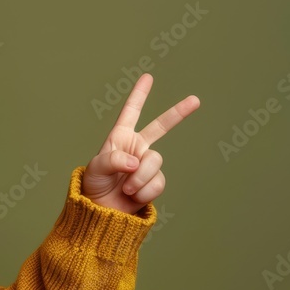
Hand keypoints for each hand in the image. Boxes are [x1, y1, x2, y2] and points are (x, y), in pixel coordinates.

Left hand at [82, 73, 199, 214]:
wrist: (102, 212)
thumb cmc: (94, 186)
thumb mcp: (95, 169)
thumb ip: (113, 160)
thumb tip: (136, 162)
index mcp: (120, 138)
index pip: (130, 113)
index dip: (139, 95)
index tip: (148, 77)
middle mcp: (136, 148)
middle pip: (161, 127)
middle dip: (178, 113)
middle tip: (195, 100)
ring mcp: (147, 165)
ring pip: (155, 162)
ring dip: (140, 177)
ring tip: (126, 188)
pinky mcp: (154, 182)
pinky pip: (157, 183)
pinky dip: (144, 192)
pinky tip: (133, 197)